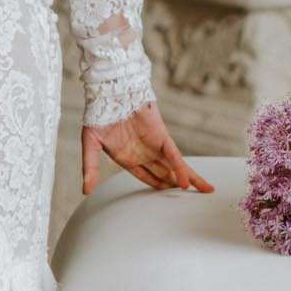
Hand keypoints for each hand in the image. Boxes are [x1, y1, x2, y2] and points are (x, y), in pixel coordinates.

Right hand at [82, 103, 214, 196]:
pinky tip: (187, 183)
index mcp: (128, 156)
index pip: (148, 177)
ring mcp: (153, 145)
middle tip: (193, 200)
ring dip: (188, 178)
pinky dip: (180, 169)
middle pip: (165, 173)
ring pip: (175, 166)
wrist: (107, 90)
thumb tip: (85, 190)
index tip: (170, 199)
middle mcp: (144, 152)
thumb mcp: (90, 144)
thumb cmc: (98, 114)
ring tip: (205, 190)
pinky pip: (173, 156)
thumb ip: (90, 168)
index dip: (159, 187)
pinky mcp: (161, 135)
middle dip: (177, 185)